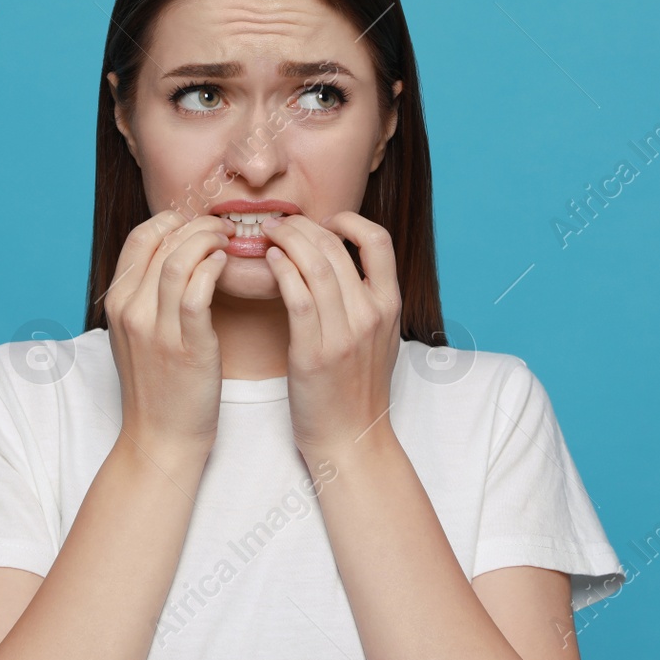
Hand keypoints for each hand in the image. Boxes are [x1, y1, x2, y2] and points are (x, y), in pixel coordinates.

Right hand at [103, 209, 234, 463]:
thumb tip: (171, 255)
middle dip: (196, 225)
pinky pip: (197, 292)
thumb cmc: (156, 384)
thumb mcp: (135, 334)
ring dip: (207, 240)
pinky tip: (225, 264)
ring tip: (228, 241)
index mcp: (116, 302)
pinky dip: (213, 269)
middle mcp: (129, 310)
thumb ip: (144, 295)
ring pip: (178, 260)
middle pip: (161, 242)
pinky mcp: (186, 346)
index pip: (139, 238)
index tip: (196, 223)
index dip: (171, 220)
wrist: (160, 436)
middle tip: (222, 227)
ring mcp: (155, 328)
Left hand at [258, 211, 402, 460]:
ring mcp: (345, 334)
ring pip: (315, 264)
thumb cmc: (357, 388)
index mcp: (390, 306)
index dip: (349, 221)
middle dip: (303, 226)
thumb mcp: (379, 337)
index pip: (379, 241)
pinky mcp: (315, 353)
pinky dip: (281, 270)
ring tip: (269, 235)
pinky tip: (269, 261)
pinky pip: (297, 296)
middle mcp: (371, 314)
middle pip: (337, 247)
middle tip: (280, 223)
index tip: (324, 222)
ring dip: (287, 241)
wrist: (351, 439)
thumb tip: (343, 260)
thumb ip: (368, 299)